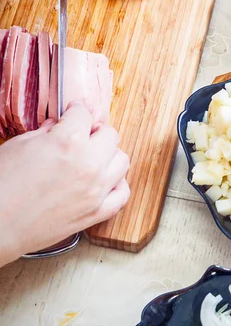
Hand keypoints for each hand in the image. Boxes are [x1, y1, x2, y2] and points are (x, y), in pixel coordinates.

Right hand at [0, 101, 129, 265]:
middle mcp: (89, 164)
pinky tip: (104, 182)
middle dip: (96, 132)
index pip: (84, 114)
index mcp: (69, 141)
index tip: (72, 114)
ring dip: (109, 156)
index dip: (75, 112)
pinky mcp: (96, 213)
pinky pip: (123, 194)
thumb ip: (45, 132)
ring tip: (93, 158)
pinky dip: (117, 186)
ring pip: (122, 160)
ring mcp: (96, 190)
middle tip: (82, 136)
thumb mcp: (20, 145)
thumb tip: (57, 125)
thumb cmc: (3, 185)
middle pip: (111, 135)